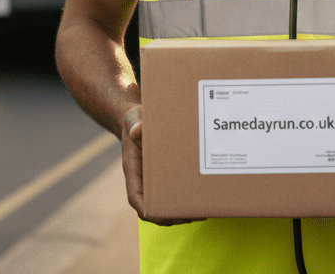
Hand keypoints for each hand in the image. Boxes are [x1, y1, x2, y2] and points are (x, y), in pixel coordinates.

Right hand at [120, 105, 201, 226]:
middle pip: (153, 209)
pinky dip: (184, 200)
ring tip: (201, 213)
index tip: (160, 215)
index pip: (135, 197)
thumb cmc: (136, 120)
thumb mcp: (133, 117)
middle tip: (191, 216)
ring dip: (180, 213)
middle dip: (170, 217)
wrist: (141, 120)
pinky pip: (173, 193)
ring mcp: (154, 180)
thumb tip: (137, 130)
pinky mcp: (166, 176)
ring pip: (164, 205)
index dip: (146, 210)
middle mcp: (143, 180)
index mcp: (133, 170)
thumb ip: (134, 123)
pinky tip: (200, 197)